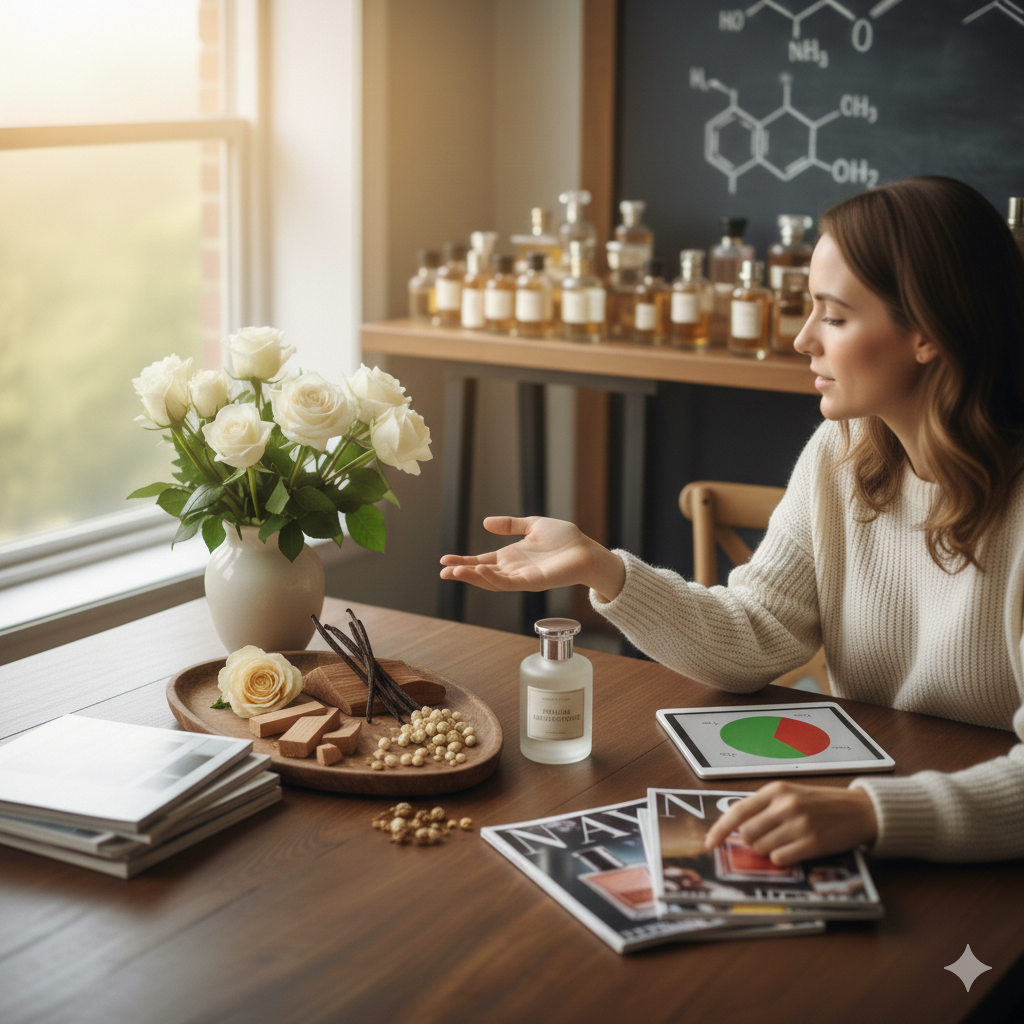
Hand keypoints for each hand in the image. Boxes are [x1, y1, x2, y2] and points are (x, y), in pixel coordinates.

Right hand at [439, 516, 625, 600]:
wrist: (587, 550)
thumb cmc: (565, 539)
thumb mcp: (533, 525)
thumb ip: (510, 525)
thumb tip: (485, 523)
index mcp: (511, 557)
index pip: (482, 562)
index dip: (464, 562)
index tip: (444, 560)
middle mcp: (514, 570)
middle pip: (482, 574)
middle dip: (462, 573)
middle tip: (443, 571)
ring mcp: (522, 578)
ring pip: (491, 581)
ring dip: (472, 577)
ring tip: (454, 572)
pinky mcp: (533, 582)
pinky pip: (508, 583)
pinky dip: (492, 579)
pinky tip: (479, 572)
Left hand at [703, 781, 877, 865]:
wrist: (859, 810)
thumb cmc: (821, 803)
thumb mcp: (790, 794)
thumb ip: (764, 807)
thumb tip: (736, 828)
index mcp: (776, 790)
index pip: (737, 812)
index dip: (719, 829)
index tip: (709, 843)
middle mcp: (785, 805)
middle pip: (747, 834)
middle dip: (752, 841)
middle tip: (769, 838)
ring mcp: (799, 824)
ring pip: (762, 848)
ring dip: (768, 850)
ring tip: (787, 841)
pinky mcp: (812, 843)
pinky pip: (780, 859)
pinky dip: (782, 858)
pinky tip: (796, 849)